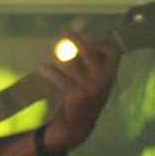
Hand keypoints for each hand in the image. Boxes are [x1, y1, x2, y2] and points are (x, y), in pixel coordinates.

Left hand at [39, 30, 120, 153]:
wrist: (78, 126)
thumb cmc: (84, 97)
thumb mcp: (93, 79)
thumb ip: (88, 59)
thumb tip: (77, 29)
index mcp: (111, 74)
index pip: (112, 50)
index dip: (98, 41)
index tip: (85, 37)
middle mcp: (104, 80)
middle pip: (89, 50)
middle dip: (75, 38)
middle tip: (63, 29)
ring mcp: (91, 88)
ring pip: (69, 64)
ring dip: (53, 56)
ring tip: (42, 52)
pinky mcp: (76, 95)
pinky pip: (59, 78)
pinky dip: (49, 72)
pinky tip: (42, 69)